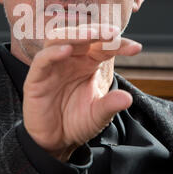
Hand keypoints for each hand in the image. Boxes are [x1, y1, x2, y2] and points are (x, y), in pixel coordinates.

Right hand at [22, 24, 141, 161]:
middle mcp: (71, 59)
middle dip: (98, 31)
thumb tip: (128, 99)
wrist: (55, 141)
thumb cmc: (76, 122)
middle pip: (82, 36)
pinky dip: (53, 52)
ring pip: (60, 39)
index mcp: (88, 63)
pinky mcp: (36, 77)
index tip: (136, 48)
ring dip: (76, 34)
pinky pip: (43, 59)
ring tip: (92, 33)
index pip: (104, 46)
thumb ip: (110, 105)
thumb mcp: (98, 115)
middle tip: (113, 33)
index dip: (119, 44)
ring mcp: (53, 65)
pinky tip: (67, 50)